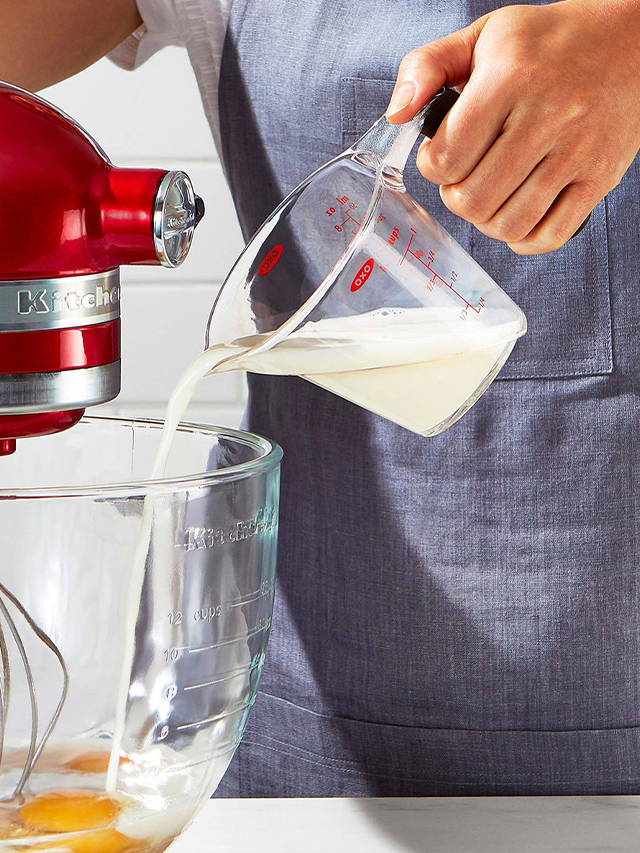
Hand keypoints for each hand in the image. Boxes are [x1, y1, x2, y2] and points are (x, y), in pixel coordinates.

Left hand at [386, 0, 639, 253]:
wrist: (634, 41)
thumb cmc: (552, 42)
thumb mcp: (486, 35)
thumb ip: (428, 66)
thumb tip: (397, 113)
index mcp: (510, 77)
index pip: (446, 157)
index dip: (432, 165)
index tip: (442, 153)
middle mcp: (547, 116)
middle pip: (472, 200)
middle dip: (455, 196)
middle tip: (465, 176)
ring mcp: (577, 152)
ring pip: (508, 224)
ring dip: (487, 220)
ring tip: (490, 194)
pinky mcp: (600, 178)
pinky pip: (550, 236)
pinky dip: (524, 239)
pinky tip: (517, 215)